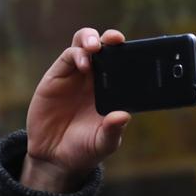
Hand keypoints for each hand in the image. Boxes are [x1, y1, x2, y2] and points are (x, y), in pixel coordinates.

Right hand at [21, 28, 130, 192]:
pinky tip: (84, 64)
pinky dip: (77, 55)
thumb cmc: (85, 149)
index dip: (130, 54)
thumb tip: (124, 116)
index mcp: (114, 91)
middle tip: (116, 40)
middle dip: (110, 38)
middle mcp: (96, 79)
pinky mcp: (56, 77)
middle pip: (105, 47)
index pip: (124, 64)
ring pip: (84, 44)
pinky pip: (68, 57)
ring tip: (95, 47)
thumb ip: (113, 130)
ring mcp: (76, 76)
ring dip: (91, 39)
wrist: (54, 157)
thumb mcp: (103, 143)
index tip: (140, 50)